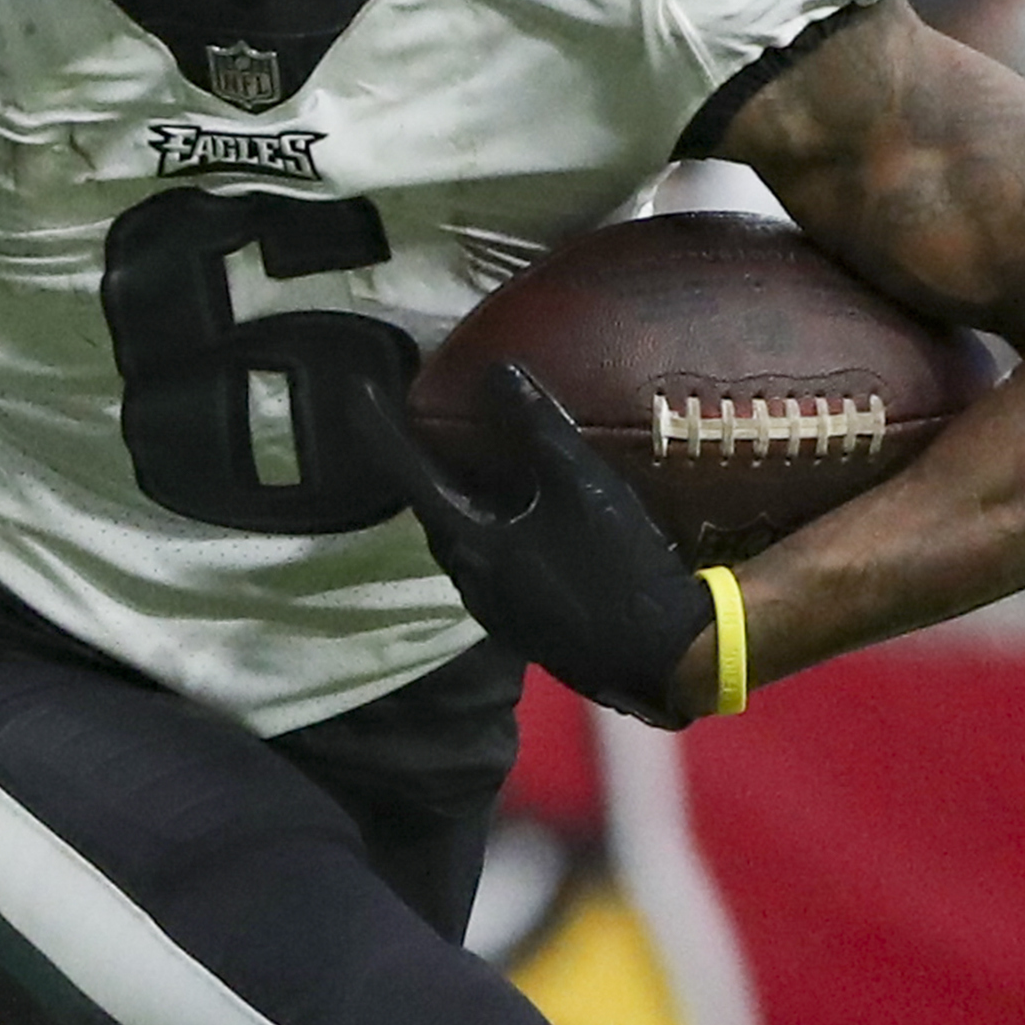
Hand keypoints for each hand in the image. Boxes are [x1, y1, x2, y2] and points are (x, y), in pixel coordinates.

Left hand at [358, 367, 717, 723]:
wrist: (663, 653)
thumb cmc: (618, 566)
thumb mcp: (580, 483)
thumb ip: (536, 425)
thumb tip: (497, 370)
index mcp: (470, 546)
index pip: (411, 477)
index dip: (385, 433)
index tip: (362, 394)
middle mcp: (470, 581)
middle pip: (437, 512)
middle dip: (428, 468)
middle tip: (426, 426)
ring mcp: (496, 610)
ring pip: (467, 542)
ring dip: (466, 502)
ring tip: (475, 463)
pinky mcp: (526, 624)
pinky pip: (495, 565)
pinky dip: (495, 531)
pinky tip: (523, 517)